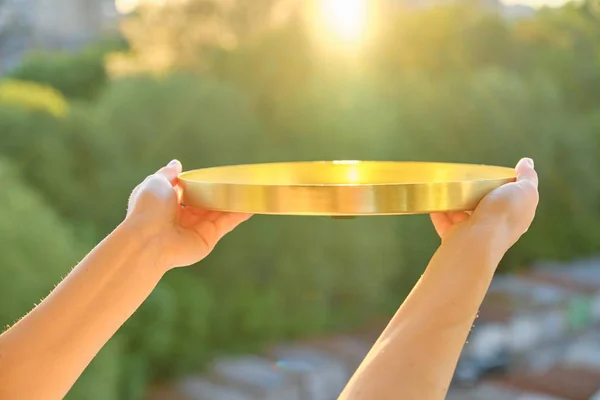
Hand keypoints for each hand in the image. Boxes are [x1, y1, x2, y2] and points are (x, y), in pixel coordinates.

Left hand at [125, 160, 251, 270]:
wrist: (149, 239)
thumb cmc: (148, 209)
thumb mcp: (155, 183)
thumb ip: (168, 173)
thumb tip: (177, 163)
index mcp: (168, 204)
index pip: (188, 192)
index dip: (200, 183)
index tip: (213, 174)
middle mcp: (183, 218)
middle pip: (206, 203)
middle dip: (219, 193)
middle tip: (235, 181)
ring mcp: (196, 229)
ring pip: (219, 212)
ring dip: (233, 202)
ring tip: (249, 190)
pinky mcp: (208, 238)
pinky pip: (226, 224)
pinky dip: (238, 215)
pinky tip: (251, 206)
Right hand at [431, 158, 538, 247]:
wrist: (477, 240)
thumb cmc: (503, 214)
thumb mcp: (524, 190)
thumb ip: (527, 176)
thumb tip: (527, 162)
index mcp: (517, 217)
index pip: (514, 200)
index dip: (508, 186)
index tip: (496, 173)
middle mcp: (497, 228)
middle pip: (488, 206)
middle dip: (478, 192)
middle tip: (469, 176)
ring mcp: (474, 234)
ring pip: (465, 214)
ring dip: (456, 200)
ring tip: (449, 184)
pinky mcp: (454, 236)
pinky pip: (444, 221)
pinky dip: (438, 210)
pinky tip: (434, 198)